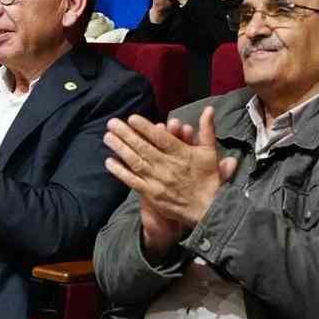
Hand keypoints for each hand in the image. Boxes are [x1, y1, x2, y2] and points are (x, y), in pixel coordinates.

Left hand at [102, 107, 238, 257]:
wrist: (208, 209)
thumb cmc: (208, 179)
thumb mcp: (210, 152)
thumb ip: (207, 129)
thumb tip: (208, 109)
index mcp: (181, 154)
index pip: (161, 138)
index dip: (146, 127)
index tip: (132, 118)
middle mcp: (167, 165)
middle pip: (143, 147)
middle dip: (126, 134)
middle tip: (112, 123)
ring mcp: (157, 180)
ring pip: (135, 162)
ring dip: (120, 148)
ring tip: (108, 137)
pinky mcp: (151, 193)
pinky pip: (133, 181)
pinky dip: (120, 171)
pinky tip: (109, 161)